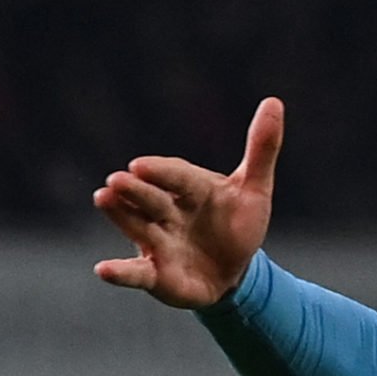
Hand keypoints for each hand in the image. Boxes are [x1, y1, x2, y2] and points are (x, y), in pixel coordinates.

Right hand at [92, 97, 284, 309]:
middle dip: (135, 190)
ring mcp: (157, 241)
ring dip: (120, 215)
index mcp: (191, 188)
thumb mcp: (254, 189)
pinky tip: (103, 270)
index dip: (160, 172)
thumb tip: (273, 101)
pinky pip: (136, 273)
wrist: (233, 272)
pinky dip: (120, 272)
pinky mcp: (155, 274)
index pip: (176, 175)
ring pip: (137, 226)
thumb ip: (262, 149)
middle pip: (151, 198)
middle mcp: (167, 211)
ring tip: (103, 199)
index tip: (141, 166)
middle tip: (117, 181)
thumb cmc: (237, 224)